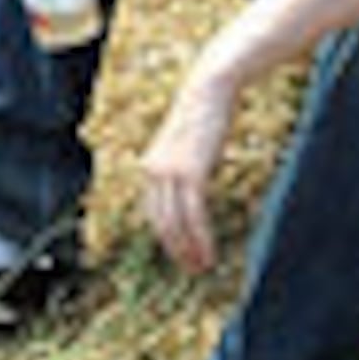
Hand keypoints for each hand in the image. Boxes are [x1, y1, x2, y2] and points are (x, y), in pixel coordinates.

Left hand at [138, 68, 242, 272]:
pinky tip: (209, 254)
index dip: (167, 239)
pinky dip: (201, 239)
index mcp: (148, 166)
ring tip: (202, 267)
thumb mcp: (185, 146)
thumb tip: (190, 192)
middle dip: (176, 251)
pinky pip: (194, 216)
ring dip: (189, 251)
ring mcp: (169, 173)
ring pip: (176, 225)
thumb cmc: (202, 116)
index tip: (182, 256)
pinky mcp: (189, 173)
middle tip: (192, 270)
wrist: (208, 89)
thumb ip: (182, 168)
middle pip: (161, 224)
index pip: (154, 213)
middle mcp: (152, 172)